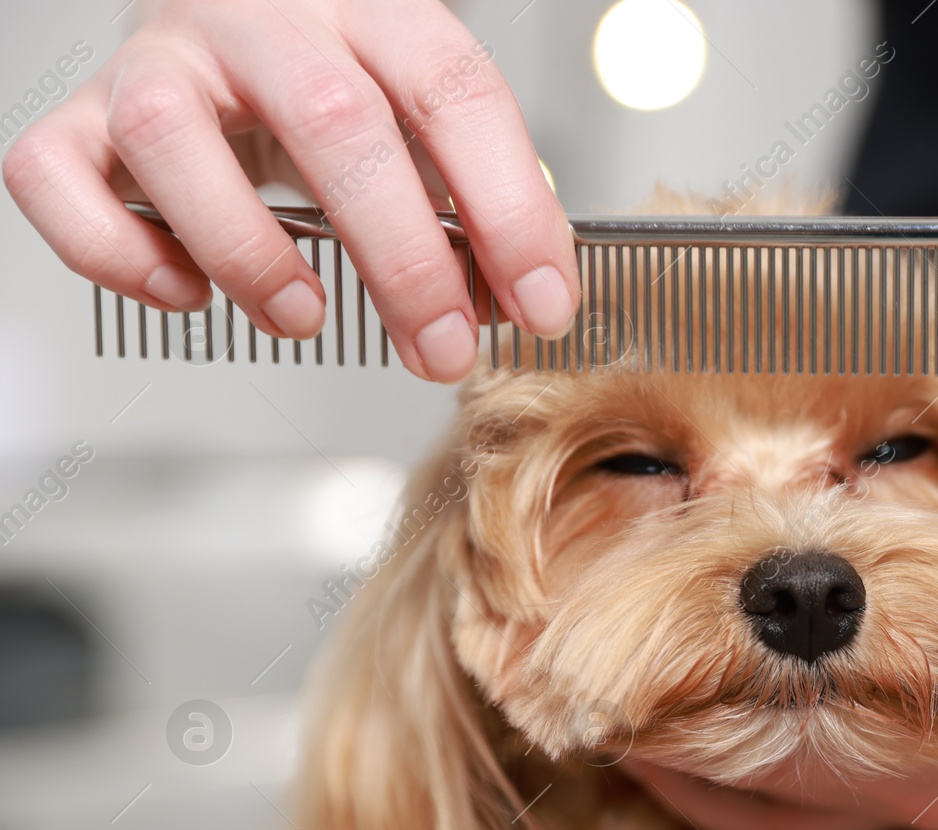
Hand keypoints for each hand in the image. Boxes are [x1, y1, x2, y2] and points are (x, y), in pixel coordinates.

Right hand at [3, 0, 578, 381]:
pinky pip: (55, 176)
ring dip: (249, 250)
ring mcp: (162, 60)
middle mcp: (263, 21)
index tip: (543, 305)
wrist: (231, 15)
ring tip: (303, 316)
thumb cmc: (339, 83)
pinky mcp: (82, 114)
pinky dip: (116, 253)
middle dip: (403, 258)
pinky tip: (185, 291)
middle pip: (335, 122)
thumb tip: (514, 305)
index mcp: (373, 11)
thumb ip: (477, 204)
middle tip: (440, 349)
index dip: (510, 208)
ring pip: (173, 138)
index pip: (454, 93)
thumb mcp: (425, 124)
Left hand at [624, 422, 937, 829]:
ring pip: (754, 801)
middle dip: (655, 736)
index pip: (783, 773)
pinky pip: (778, 788)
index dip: (678, 737)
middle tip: (560, 669)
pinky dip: (713, 755)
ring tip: (596, 683)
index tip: (593, 682)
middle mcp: (924, 787)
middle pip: (750, 792)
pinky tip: (672, 696)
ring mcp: (908, 781)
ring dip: (673, 752)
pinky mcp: (899, 758)